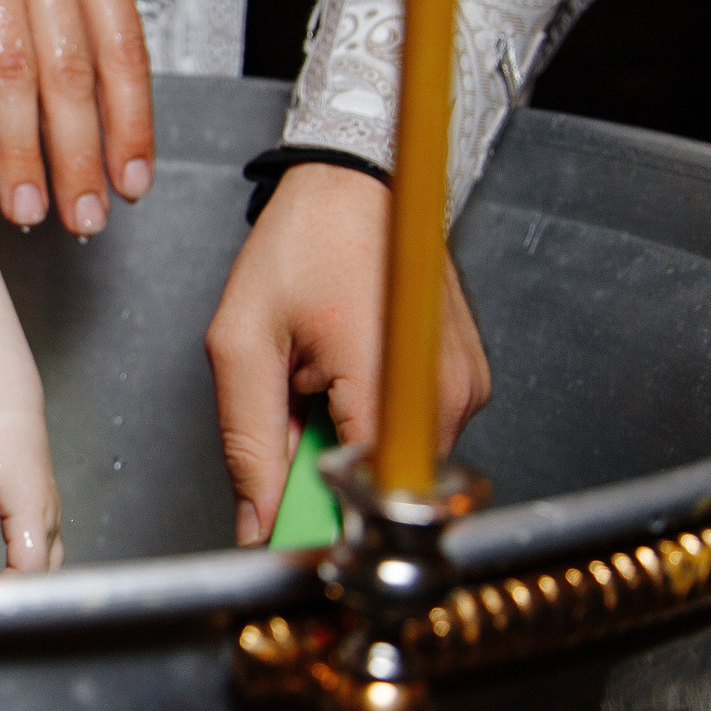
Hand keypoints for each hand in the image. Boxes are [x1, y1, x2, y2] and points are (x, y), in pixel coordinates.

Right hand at [0, 0, 153, 234]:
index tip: (130, 186)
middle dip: (79, 156)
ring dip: (19, 145)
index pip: (123, 52)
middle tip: (81, 217)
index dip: (131, 126)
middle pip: (72, 73)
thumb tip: (70, 110)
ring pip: (14, 65)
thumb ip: (68, 11)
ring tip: (27, 204)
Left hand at [0, 408, 61, 573]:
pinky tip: (3, 571)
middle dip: (20, 591)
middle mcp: (48, 521)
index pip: (30, 569)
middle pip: (47, 575)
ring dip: (26, 580)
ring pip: (49, 565)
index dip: (7, 587)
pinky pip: (42, 551)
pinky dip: (26, 567)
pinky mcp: (42, 515)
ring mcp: (49, 519)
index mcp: (33, 514)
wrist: (5, 414)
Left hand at [204, 164, 491, 544]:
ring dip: (347, 442)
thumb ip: (247, 439)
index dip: (323, 522)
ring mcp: (465, 388)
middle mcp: (447, 393)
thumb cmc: (304, 240)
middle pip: (384, 486)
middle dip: (327, 474)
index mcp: (390, 380)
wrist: (357, 181)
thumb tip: (255, 523)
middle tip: (290, 415)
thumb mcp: (243, 340)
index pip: (371, 500)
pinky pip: (413, 431)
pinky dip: (370, 419)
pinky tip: (344, 373)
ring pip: (396, 461)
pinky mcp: (467, 382)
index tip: (287, 529)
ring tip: (317, 379)